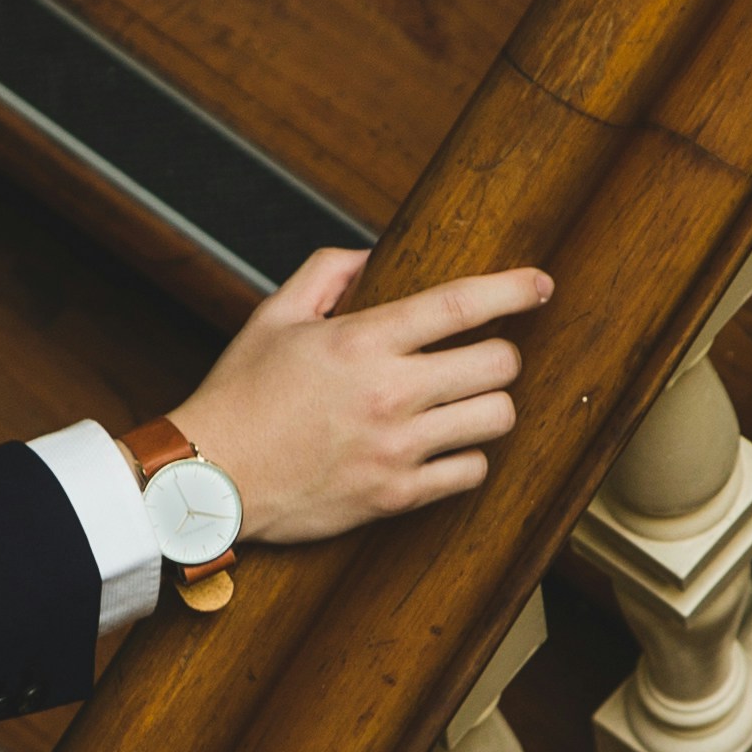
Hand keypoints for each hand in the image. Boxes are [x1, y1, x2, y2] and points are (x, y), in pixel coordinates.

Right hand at [164, 249, 552, 544]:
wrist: (210, 478)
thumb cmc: (239, 396)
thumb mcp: (273, 317)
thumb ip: (325, 274)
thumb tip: (370, 256)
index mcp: (362, 341)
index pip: (461, 305)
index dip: (513, 289)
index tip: (540, 285)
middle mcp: (389, 393)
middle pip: (499, 364)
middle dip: (500, 354)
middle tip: (483, 357)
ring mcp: (397, 448)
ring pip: (496, 419)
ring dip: (490, 406)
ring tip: (466, 403)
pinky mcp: (395, 495)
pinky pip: (470, 473)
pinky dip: (468, 459)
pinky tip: (445, 448)